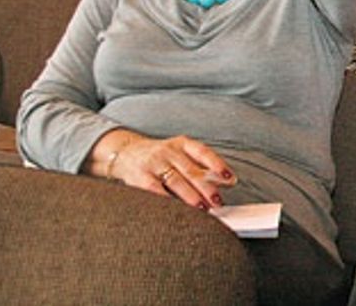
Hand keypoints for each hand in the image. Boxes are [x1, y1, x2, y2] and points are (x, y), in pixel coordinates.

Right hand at [108, 134, 236, 210]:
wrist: (125, 153)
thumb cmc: (160, 157)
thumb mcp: (179, 153)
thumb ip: (200, 166)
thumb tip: (224, 181)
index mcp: (182, 143)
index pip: (203, 152)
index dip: (218, 165)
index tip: (230, 179)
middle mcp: (168, 151)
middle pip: (191, 170)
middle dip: (207, 188)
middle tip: (218, 201)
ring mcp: (153, 163)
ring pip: (176, 181)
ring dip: (191, 197)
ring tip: (203, 209)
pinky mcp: (139, 177)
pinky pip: (155, 191)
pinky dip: (167, 201)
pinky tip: (177, 210)